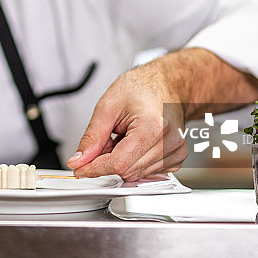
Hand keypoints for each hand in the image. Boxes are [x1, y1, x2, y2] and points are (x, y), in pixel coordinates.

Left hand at [66, 61, 187, 179]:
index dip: (94, 168)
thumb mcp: (108, 106)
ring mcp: (176, 152)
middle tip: (107, 139)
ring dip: (122, 160)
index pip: (118, 163)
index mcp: (152, 127)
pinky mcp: (177, 158)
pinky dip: (134, 161)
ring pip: (135, 174)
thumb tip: (80, 160)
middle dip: (108, 160)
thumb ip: (92, 137)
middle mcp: (168, 142)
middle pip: (126, 171)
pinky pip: (146, 172)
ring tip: (125, 136)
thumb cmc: (141, 88)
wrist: (166, 83)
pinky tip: (136, 143)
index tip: (80, 168)